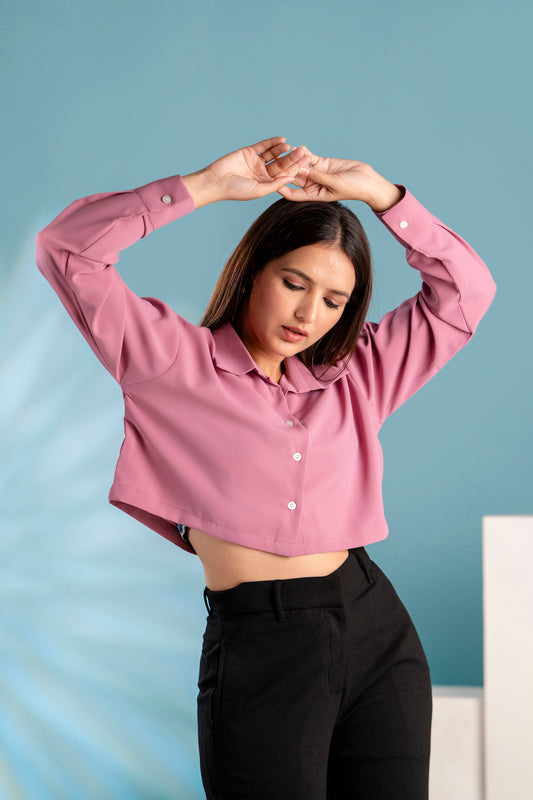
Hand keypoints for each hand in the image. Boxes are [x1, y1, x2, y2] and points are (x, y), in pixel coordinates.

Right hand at [183, 138, 311, 205]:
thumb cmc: (236, 190)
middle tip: (304, 152)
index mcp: (266, 184)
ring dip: (282, 150)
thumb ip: (275, 184)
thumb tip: (291, 178)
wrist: (216, 181)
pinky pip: (263, 146)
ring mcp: (256, 162)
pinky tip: (281, 139)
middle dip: (292, 158)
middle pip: (281, 163)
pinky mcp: (248, 152)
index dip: (295, 169)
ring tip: (292, 146)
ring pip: (273, 154)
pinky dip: (272, 142)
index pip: (284, 175)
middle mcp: (262, 173)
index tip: (307, 164)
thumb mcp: (259, 190)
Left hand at [277, 147, 402, 211]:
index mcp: (313, 195)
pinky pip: (310, 157)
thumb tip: (303, 170)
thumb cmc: (353, 188)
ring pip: (302, 166)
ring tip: (285, 152)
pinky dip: (305, 153)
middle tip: (276, 163)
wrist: (366, 180)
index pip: (293, 194)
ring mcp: (317, 173)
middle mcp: (312, 185)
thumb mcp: (334, 183)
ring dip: (294, 160)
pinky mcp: (322, 163)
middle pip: (296, 178)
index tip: (274, 184)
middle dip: (287, 171)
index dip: (283, 189)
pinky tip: (297, 147)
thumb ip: (319, 177)